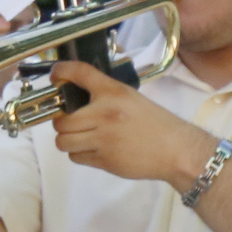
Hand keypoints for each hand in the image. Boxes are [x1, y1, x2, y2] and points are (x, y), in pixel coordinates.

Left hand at [46, 60, 214, 185]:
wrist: (176, 150)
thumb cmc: (154, 123)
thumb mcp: (131, 98)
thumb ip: (105, 95)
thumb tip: (74, 94)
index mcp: (113, 93)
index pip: (80, 73)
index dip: (61, 71)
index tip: (55, 75)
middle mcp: (104, 114)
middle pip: (61, 122)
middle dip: (62, 124)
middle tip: (71, 122)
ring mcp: (102, 140)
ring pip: (63, 142)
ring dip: (68, 141)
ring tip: (80, 138)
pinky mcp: (104, 160)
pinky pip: (77, 157)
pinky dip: (81, 154)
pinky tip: (95, 149)